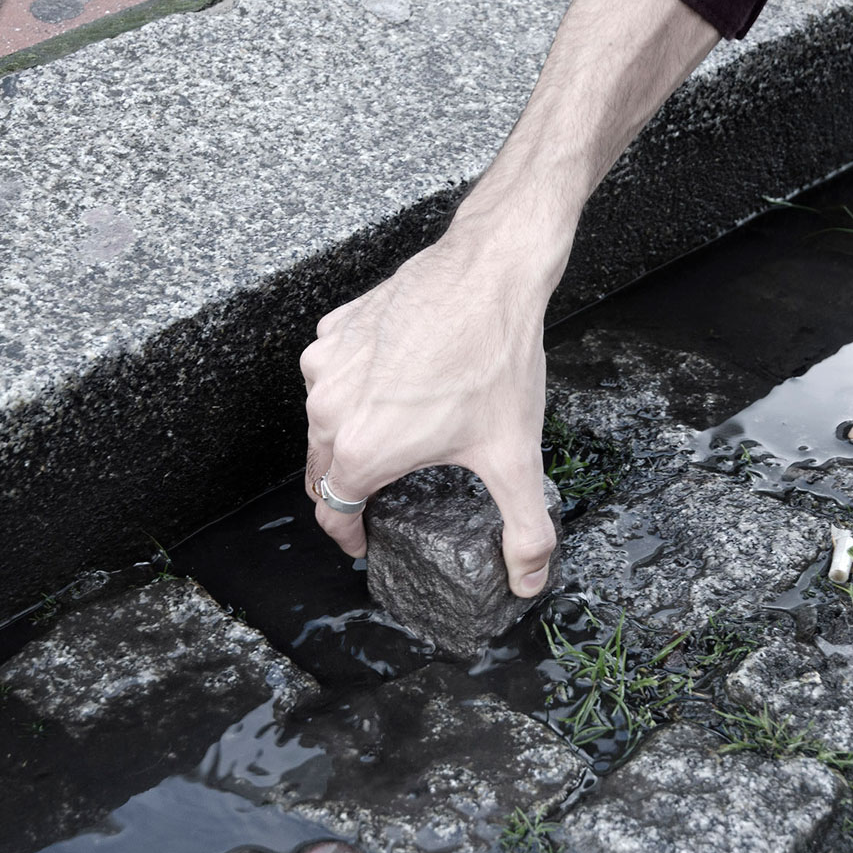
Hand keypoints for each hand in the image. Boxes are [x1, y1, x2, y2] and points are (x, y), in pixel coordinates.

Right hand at [300, 0, 718, 597]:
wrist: (488, 272)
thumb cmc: (495, 359)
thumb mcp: (514, 456)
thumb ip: (525, 530)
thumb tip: (530, 580)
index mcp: (359, 449)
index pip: (332, 512)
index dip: (349, 536)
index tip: (364, 541)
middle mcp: (328, 406)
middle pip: (321, 469)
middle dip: (347, 491)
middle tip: (380, 499)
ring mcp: (326, 361)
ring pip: (322, 418)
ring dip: (346, 436)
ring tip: (391, 441)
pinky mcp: (336, 326)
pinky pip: (332, 373)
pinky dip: (352, 388)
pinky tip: (394, 386)